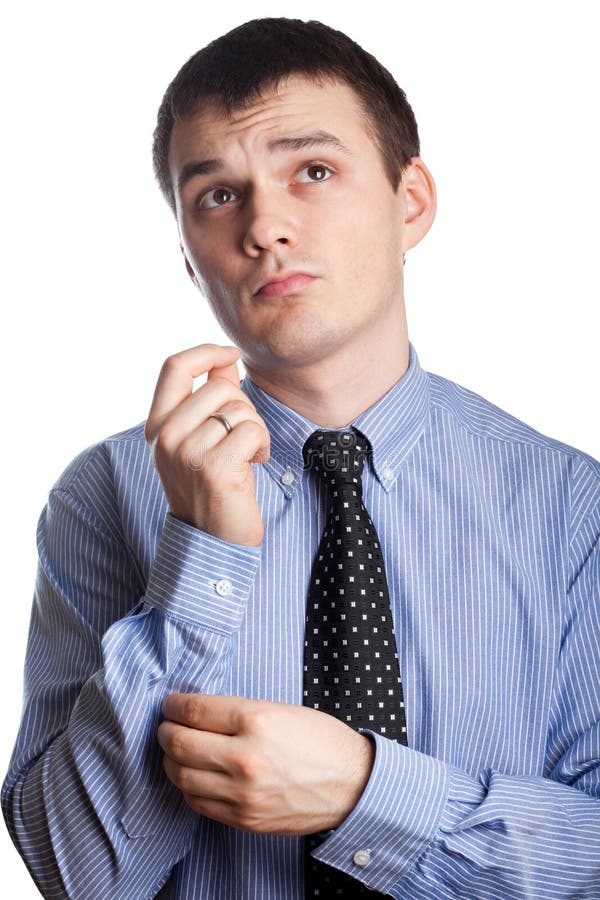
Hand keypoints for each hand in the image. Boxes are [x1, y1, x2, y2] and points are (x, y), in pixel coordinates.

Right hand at [144, 344, 269, 545]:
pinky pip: (252, 430)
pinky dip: (263, 445)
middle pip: (220, 386)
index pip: (174, 366)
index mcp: (157, 425)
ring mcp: (185, 452)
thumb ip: (211, 398)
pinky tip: (255, 464)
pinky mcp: (212, 467)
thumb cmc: (214, 487)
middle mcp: (165, 437)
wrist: (213, 540)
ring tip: (248, 455)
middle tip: (244, 437)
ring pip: (239, 408)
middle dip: (245, 407)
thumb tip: (225, 358)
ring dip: (256, 429)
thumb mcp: (203, 438)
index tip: (232, 354)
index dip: (207, 351)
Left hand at [157, 694, 374, 834]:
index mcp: (257, 720)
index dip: (174, 706)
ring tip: (176, 750)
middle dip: (166, 732)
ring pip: (181, 776)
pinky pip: (197, 803)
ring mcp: (242, 793)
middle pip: (180, 743)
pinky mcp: (244, 819)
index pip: (194, 710)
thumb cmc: (321, 741)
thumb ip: (237, 712)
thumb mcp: (281, 710)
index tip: (171, 704)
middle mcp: (245, 757)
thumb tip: (197, 712)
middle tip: (167, 726)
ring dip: (171, 760)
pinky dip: (187, 786)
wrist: (352, 785)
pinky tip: (193, 774)